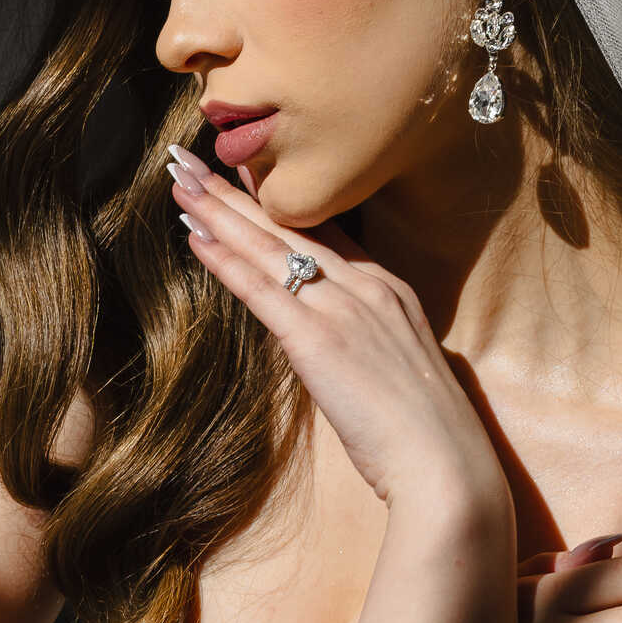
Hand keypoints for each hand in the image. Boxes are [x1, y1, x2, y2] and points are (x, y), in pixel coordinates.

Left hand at [164, 146, 512, 538]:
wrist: (445, 465)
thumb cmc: (425, 433)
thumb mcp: (397, 367)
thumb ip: (365, 340)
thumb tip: (332, 341)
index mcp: (387, 289)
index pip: (320, 229)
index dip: (274, 199)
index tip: (237, 167)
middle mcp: (365, 286)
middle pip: (286, 225)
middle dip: (232, 189)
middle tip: (187, 157)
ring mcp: (342, 308)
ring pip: (267, 246)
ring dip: (216, 209)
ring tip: (177, 179)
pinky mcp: (317, 340)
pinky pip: (260, 289)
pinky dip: (224, 259)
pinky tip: (194, 235)